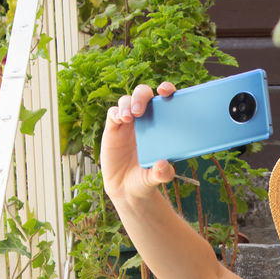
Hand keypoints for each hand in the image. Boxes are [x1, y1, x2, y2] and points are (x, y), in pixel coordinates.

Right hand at [100, 81, 175, 202]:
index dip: (167, 89)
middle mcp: (145, 119)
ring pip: (126, 100)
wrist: (126, 189)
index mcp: (161, 125)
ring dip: (127, 104)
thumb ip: (161, 174)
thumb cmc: (145, 179)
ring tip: (128, 118)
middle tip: (140, 111)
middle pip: (143, 94)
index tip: (165, 91)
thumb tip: (164, 166)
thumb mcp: (155, 178)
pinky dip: (116, 112)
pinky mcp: (113, 128)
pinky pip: (113, 113)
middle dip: (142, 96)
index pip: (165, 100)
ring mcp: (128, 123)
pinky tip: (119, 120)